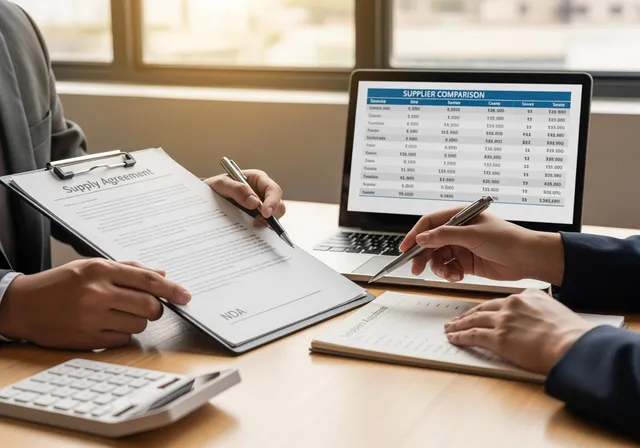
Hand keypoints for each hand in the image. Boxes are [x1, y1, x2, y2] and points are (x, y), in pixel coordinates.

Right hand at [0, 259, 190, 349]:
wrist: (22, 306)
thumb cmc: (60, 284)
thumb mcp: (91, 266)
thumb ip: (128, 269)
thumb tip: (162, 274)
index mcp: (101, 270)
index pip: (148, 281)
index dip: (172, 289)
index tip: (186, 296)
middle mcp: (97, 293)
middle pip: (149, 306)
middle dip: (154, 308)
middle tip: (145, 306)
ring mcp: (92, 318)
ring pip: (139, 325)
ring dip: (136, 322)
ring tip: (118, 314)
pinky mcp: (87, 340)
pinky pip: (123, 341)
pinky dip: (121, 335)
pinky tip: (106, 326)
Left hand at [205, 170, 285, 223]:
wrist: (206, 199)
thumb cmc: (215, 187)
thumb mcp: (221, 184)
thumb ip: (237, 190)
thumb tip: (255, 203)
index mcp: (259, 180)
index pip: (273, 190)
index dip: (272, 202)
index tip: (265, 213)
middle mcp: (264, 193)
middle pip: (278, 206)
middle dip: (272, 216)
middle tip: (256, 223)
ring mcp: (262, 208)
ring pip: (274, 218)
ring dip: (265, 224)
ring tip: (251, 227)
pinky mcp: (258, 219)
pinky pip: (264, 226)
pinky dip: (260, 231)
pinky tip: (251, 233)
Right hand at [399, 208, 564, 284]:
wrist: (528, 259)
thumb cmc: (507, 239)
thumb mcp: (473, 235)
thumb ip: (445, 236)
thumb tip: (422, 238)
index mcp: (459, 216)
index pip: (430, 223)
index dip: (415, 234)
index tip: (404, 248)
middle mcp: (458, 231)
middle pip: (430, 243)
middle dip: (423, 256)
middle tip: (416, 268)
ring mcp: (462, 247)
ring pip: (438, 258)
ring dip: (439, 268)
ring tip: (449, 274)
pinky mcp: (466, 262)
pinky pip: (449, 268)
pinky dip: (449, 274)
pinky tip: (458, 276)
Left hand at [443, 289, 594, 373]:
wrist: (573, 345)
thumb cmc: (572, 335)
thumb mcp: (558, 311)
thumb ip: (544, 310)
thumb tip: (545, 315)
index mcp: (527, 296)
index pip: (500, 301)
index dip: (487, 308)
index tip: (480, 312)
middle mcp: (512, 304)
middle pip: (483, 308)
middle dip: (468, 314)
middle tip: (458, 319)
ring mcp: (504, 321)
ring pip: (474, 320)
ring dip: (459, 325)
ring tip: (450, 328)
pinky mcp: (499, 338)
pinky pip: (472, 336)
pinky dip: (460, 337)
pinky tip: (453, 338)